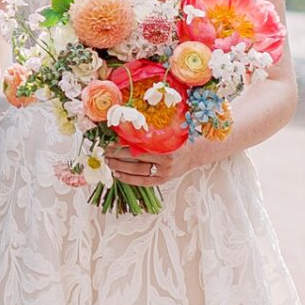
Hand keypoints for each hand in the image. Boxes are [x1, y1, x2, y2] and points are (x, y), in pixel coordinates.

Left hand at [104, 131, 230, 188]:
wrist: (200, 150)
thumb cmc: (183, 135)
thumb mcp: (170, 127)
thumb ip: (153, 129)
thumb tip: (127, 123)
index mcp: (167, 147)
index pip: (139, 147)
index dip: (123, 145)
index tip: (110, 141)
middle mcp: (166, 162)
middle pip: (135, 160)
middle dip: (117, 156)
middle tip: (104, 152)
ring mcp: (165, 173)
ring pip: (137, 172)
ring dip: (120, 167)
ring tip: (107, 162)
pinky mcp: (164, 180)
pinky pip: (143, 182)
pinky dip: (129, 179)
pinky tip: (118, 175)